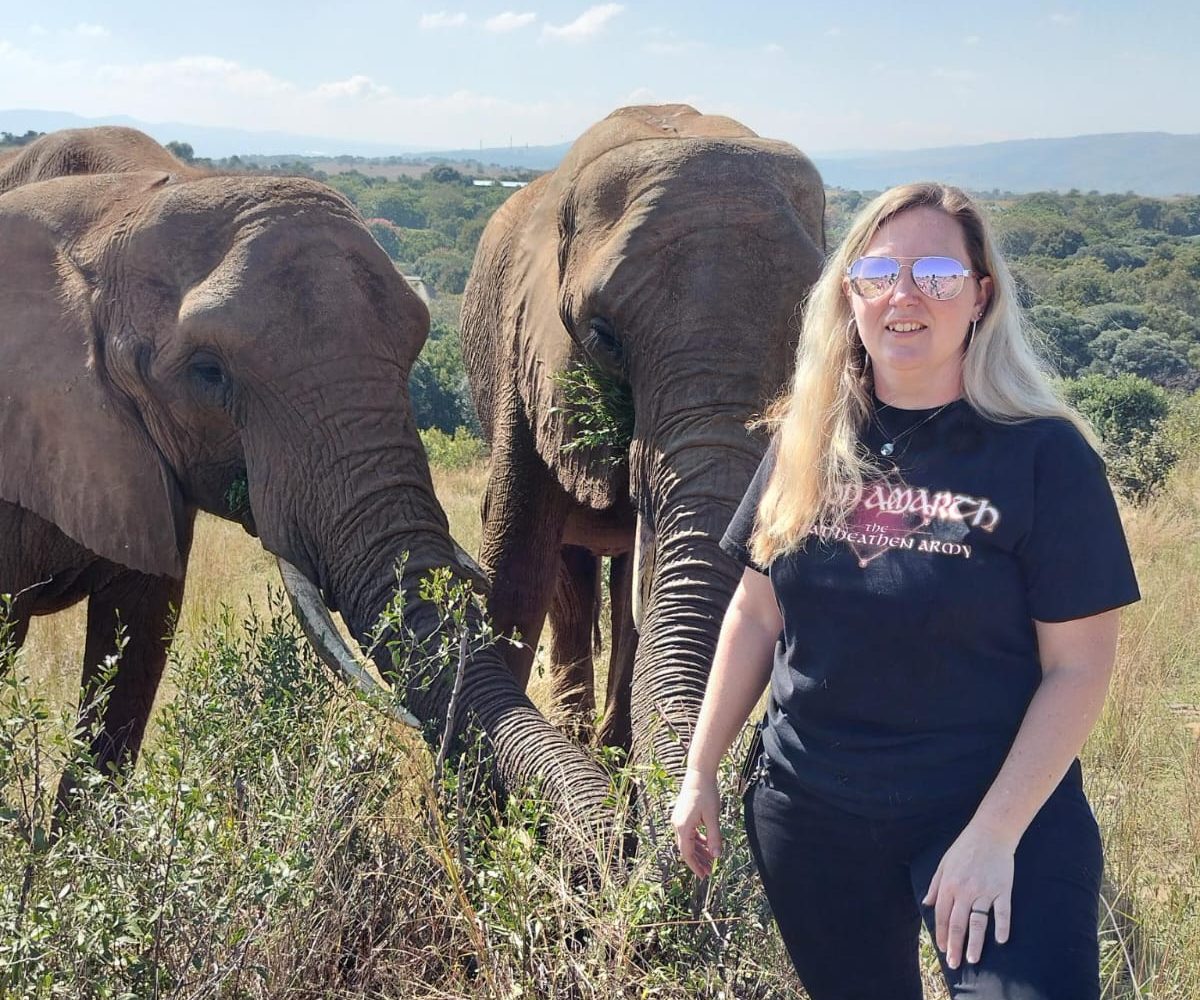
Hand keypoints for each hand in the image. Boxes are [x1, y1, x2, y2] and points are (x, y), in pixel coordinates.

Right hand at [670, 768, 722, 877]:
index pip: (686, 853)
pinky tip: (708, 843)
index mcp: (683, 827)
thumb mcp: (713, 817)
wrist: (699, 774)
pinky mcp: (683, 815)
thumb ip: (714, 837)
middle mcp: (677, 824)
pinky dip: (698, 840)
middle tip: (709, 871)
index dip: (695, 866)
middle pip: (686, 848)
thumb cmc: (706, 793)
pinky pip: (689, 833)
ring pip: (688, 841)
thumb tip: (717, 856)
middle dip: (698, 861)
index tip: (704, 876)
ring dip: (699, 851)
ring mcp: (679, 819)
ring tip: (711, 859)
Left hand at [922, 821, 1015, 969]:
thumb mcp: (944, 863)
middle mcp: (965, 890)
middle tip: (954, 963)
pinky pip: (1003, 911)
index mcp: (949, 884)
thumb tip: (926, 903)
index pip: (943, 915)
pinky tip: (1000, 940)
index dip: (942, 933)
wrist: (990, 832)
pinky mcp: (1002, 889)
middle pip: (958, 923)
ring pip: (978, 922)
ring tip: (971, 959)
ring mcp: (984, 890)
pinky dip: (1002, 926)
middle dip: (954, 945)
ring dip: (974, 942)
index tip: (942, 949)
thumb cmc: (965, 847)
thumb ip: (935, 885)